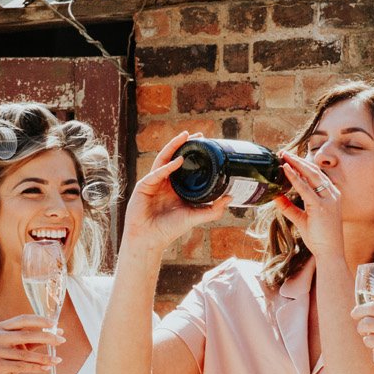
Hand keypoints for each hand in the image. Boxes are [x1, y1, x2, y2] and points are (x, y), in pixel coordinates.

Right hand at [0, 314, 63, 373]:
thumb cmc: (10, 359)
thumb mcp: (22, 346)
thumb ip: (37, 339)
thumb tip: (58, 333)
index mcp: (1, 327)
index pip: (22, 319)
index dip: (39, 321)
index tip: (54, 324)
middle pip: (25, 335)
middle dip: (46, 337)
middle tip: (61, 340)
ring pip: (24, 354)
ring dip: (43, 357)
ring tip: (57, 360)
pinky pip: (21, 366)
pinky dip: (36, 368)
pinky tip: (46, 368)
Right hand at [121, 131, 231, 254]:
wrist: (149, 239)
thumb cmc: (169, 229)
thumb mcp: (194, 217)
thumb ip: (212, 210)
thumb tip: (230, 198)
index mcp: (176, 186)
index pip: (185, 165)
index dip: (194, 153)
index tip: (206, 143)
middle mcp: (165, 181)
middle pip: (174, 156)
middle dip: (185, 144)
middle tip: (198, 134)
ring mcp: (153, 181)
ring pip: (164, 159)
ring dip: (174, 146)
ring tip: (185, 137)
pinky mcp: (144, 185)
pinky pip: (156, 173)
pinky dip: (167, 167)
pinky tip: (177, 161)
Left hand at [272, 152, 344, 259]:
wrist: (330, 252)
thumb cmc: (319, 237)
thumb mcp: (301, 219)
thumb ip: (289, 208)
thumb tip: (275, 197)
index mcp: (331, 195)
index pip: (316, 174)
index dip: (302, 165)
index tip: (289, 158)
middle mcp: (332, 194)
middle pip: (313, 171)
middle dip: (298, 160)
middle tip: (283, 152)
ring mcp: (328, 199)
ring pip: (311, 175)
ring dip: (296, 164)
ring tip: (283, 156)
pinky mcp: (321, 206)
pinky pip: (305, 189)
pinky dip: (295, 178)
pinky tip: (286, 170)